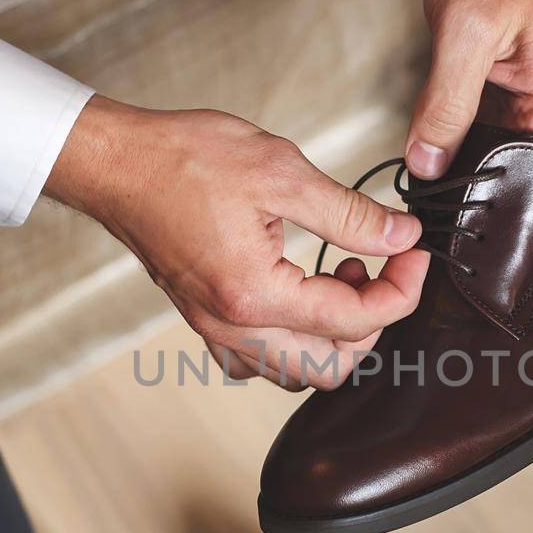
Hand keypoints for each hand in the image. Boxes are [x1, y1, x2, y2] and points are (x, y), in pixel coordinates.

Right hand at [44, 96, 429, 389]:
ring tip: (342, 274)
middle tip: (383, 267)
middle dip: (373, 322)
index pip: (356, 322)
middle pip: (331, 367)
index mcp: (256, 296)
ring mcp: (216, 329)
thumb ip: (351, 214)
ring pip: (296, 372)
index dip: (403, 288)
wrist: (118, 163)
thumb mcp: (282, 172)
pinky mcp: (206, 320)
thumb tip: (402, 237)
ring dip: (334, 335)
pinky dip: (295, 339)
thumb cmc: (183, 160)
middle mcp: (234, 327)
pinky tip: (302, 289)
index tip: (414, 251)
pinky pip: (261, 359)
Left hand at [407, 0, 532, 178]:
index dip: (481, 186)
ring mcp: (527, 103)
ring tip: (427, 142)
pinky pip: (473, 127)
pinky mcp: (502, 94)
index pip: (526, 172)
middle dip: (462, 169)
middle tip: (423, 171)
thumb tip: (427, 162)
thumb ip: (446, 104)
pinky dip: (449, 128)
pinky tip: (433, 123)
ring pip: (482, 149)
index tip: (439, 191)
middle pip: (503, 166)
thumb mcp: (466, 34)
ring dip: (453, 148)